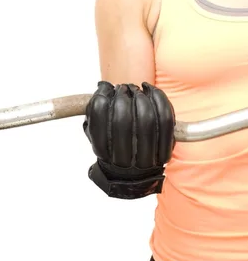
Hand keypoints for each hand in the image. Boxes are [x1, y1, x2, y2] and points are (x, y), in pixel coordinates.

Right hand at [83, 81, 175, 197]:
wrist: (132, 174)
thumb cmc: (112, 146)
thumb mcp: (95, 133)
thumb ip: (94, 111)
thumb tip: (103, 87)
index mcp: (101, 150)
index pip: (98, 115)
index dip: (103, 96)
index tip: (106, 88)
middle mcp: (121, 158)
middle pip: (122, 118)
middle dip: (123, 96)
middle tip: (123, 88)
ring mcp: (144, 158)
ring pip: (146, 119)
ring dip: (141, 97)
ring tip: (137, 90)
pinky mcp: (164, 151)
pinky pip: (166, 120)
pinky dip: (159, 100)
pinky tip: (151, 90)